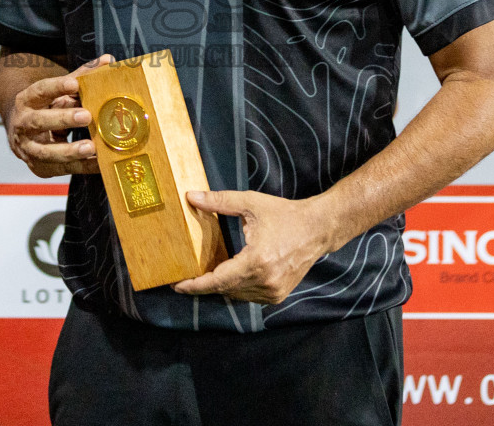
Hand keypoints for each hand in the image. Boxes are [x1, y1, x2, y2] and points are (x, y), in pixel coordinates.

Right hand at [5, 55, 112, 177]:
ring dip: (69, 151)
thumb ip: (81, 76)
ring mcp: (28, 148)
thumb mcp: (58, 91)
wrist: (21, 134)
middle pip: (39, 121)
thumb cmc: (46, 107)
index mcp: (27, 100)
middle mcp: (23, 124)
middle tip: (87, 116)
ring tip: (91, 147)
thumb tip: (108, 60)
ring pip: (45, 152)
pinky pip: (61, 169)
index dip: (56, 86)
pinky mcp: (39, 168)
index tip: (75, 83)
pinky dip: (81, 166)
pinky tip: (98, 162)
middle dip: (63, 119)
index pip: (40, 90)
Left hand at [171, 190, 334, 304]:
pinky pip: (249, 296)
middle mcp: (265, 281)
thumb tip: (191, 196)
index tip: (176, 285)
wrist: (318, 228)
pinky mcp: (278, 295)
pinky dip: (237, 288)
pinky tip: (229, 276)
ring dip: (220, 287)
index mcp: (256, 260)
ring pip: (236, 295)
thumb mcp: (250, 203)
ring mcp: (273, 291)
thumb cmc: (284, 214)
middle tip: (184, 278)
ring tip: (205, 275)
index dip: (194, 285)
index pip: (217, 281)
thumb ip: (219, 201)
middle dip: (203, 285)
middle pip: (224, 289)